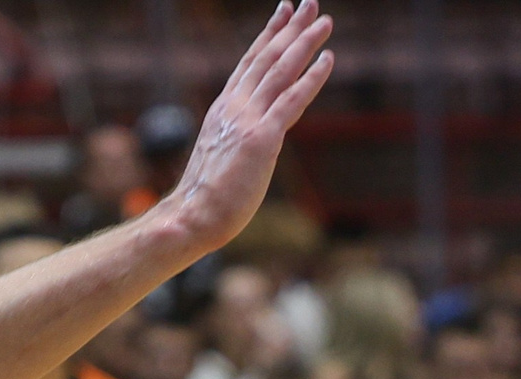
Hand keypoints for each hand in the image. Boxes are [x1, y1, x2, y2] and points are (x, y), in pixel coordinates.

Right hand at [161, 0, 337, 254]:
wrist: (192, 216)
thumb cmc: (203, 200)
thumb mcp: (220, 160)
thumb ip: (234, 143)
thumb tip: (243, 148)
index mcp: (223, 109)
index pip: (249, 63)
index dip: (269, 35)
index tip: (283, 13)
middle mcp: (235, 106)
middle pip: (267, 57)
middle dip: (291, 28)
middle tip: (310, 3)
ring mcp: (248, 120)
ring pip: (280, 70)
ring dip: (305, 42)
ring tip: (324, 21)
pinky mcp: (262, 139)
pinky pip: (291, 100)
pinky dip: (311, 77)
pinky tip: (328, 59)